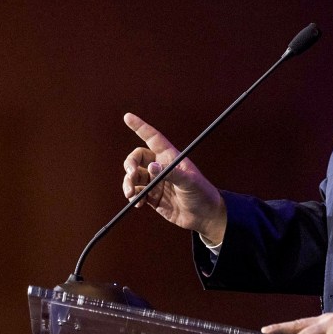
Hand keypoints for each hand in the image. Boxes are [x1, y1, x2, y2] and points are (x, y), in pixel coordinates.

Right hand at [121, 112, 226, 242]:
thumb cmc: (202, 193)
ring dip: (128, 183)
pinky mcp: (152, 197)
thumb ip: (170, 173)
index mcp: (171, 157)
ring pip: (133, 176)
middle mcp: (161, 167)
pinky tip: (138, 203)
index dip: (140, 127)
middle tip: (130, 174)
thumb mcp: (189, 181)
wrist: (205, 216)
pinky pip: (136, 192)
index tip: (127, 117)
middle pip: (137, 158)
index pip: (153, 138)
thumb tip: (151, 167)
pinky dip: (133, 196)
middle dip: (129, 163)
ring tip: (131, 194)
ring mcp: (156, 182)